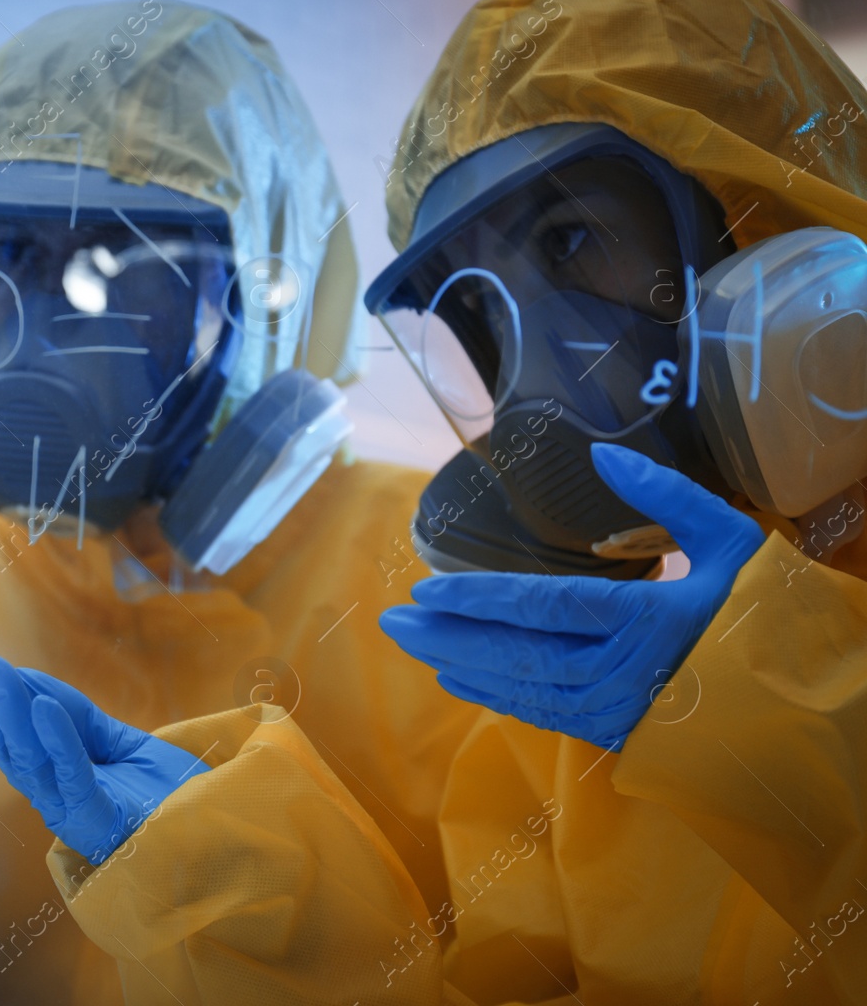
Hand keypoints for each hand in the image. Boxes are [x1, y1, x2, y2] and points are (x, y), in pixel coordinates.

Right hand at [0, 633, 207, 864]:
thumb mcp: (120, 742)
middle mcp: (56, 797)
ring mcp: (77, 812)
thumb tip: (27, 685)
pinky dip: (57, 742)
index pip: (6, 731)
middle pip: (7, 744)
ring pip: (32, 760)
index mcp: (55, 778)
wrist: (226, 836)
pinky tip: (43, 707)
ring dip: (10, 711)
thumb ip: (75, 718)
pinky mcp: (105, 823)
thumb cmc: (171, 797)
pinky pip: (75, 779)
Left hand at [379, 444, 766, 749]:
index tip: (425, 591)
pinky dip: (494, 695)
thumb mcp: (731, 539)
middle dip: (447, 636)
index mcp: (647, 617)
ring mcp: (618, 708)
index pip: (544, 607)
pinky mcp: (616, 732)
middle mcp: (624, 669)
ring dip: (459, 665)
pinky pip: (541, 714)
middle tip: (390, 623)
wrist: (798, 699)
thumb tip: (604, 456)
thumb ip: (667, 495)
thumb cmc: (760, 609)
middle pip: (518, 653)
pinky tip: (457, 677)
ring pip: (522, 688)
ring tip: (411, 645)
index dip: (478, 600)